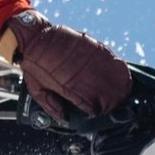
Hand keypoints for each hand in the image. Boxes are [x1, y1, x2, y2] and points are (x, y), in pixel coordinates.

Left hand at [0, 10, 131, 123]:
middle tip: (114, 104)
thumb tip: (64, 118)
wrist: (34, 37)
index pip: (94, 106)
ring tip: (121, 92)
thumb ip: (51, 105)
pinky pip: (113, 60)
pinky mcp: (93, 47)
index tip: (101, 112)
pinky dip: (119, 69)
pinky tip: (120, 74)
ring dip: (119, 87)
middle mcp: (84, 75)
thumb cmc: (34, 63)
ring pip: (115, 78)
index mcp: (70, 88)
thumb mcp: (37, 90)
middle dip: (114, 101)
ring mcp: (90, 61)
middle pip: (110, 94)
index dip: (101, 111)